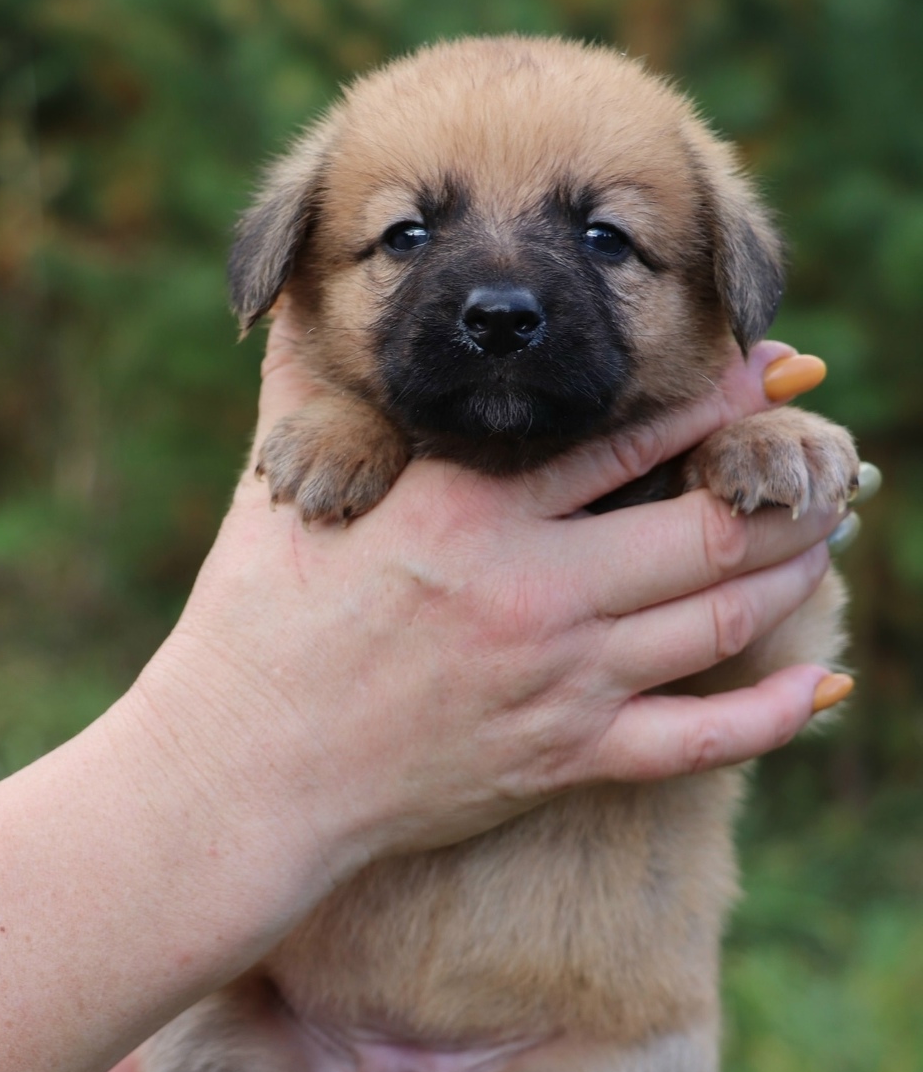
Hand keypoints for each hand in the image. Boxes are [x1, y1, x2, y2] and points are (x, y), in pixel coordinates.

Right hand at [131, 307, 846, 905]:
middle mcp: (533, 591)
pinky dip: (772, 716)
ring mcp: (559, 683)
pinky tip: (821, 687)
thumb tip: (289, 296)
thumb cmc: (252, 627)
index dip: (716, 396)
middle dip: (782, 485)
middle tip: (824, 461)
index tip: (771, 371)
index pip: (626, 432)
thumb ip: (306, 384)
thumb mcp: (277, 485)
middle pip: (707, 524)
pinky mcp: (563, 763)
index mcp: (468, 510)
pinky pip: (697, 743)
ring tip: (826, 536)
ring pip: (722, 618)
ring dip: (793, 573)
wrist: (244, 775)